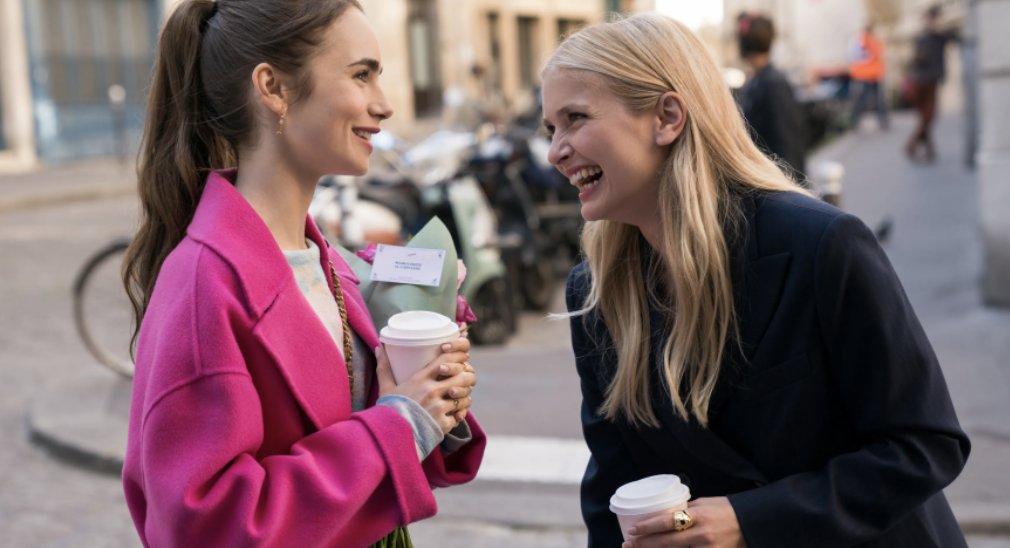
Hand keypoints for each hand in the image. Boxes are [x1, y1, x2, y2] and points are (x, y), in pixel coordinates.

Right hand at [375, 338, 475, 433]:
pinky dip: (458, 416)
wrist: (391, 437)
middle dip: (466, 377)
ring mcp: (439, 407)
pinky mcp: (443, 423)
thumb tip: (379, 348)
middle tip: (465, 379)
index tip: (463, 356)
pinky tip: (454, 416)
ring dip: (464, 398)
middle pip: (461, 377)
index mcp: (420, 379)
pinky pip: (459, 416)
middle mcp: (432, 391)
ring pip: (464, 397)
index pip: (446, 359)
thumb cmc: (389, 410)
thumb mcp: (386, 388)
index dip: (458, 355)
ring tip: (460, 399)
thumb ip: (384, 368)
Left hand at [623, 497, 745, 547]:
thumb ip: (685, 510)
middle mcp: (703, 534)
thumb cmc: (727, 510)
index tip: (633, 530)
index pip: (667, 522)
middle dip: (644, 544)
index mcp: (699, 515)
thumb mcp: (704, 504)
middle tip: (628, 544)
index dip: (647, 527)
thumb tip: (664, 514)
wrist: (753, 523)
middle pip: (666, 542)